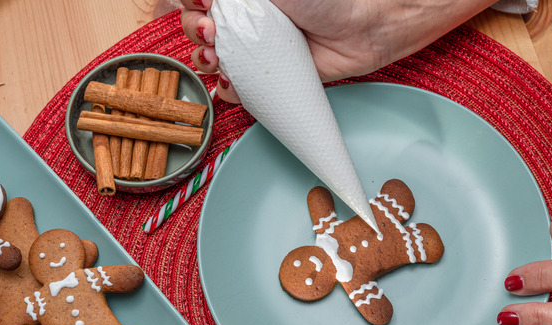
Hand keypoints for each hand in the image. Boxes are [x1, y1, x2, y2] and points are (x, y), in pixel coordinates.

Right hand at [180, 0, 494, 102]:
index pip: (198, 0)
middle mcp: (248, 18)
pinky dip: (228, 89)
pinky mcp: (274, 75)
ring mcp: (260, 48)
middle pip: (199, 27)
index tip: (192, 5)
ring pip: (215, 59)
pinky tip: (228, 83)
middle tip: (211, 28)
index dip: (185, 4)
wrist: (367, 24)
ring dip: (205, 60)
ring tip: (215, 56)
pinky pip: (240, 87)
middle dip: (194, 29)